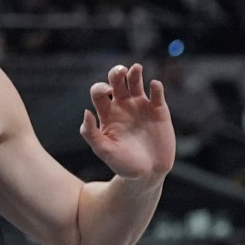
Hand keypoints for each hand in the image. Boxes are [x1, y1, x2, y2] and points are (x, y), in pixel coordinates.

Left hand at [82, 63, 175, 181]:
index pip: (99, 92)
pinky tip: (154, 85)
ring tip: (135, 69)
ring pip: (136, 82)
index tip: (107, 93)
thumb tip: (85, 112)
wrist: (147, 175)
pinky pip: (157, 94)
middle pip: (117, 81)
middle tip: (121, 72)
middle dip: (117, 73)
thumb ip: (91, 133)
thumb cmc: (123, 164)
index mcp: (107, 113)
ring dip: (135, 73)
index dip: (101, 87)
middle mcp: (122, 106)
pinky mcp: (158, 111)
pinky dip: (156, 87)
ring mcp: (141, 107)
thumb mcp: (104, 150)